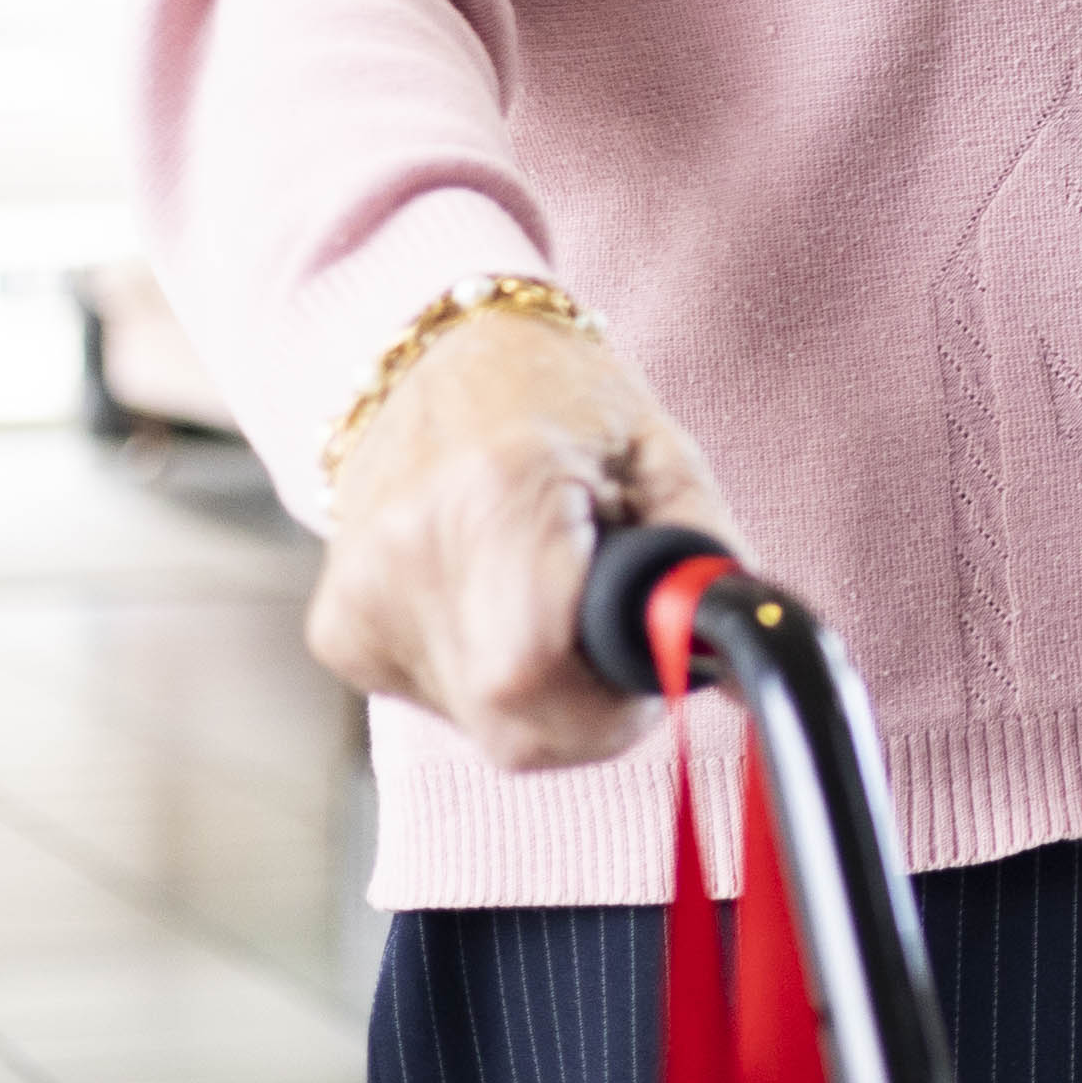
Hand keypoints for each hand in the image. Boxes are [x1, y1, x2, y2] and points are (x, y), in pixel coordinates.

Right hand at [306, 309, 738, 772]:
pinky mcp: (338, 634)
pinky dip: (493, 671)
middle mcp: (409, 552)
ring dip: (544, 689)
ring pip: (483, 724)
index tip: (654, 672)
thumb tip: (744, 673)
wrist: (439, 358)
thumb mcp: (666, 455)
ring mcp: (360, 600)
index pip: (529, 676)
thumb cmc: (570, 399)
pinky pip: (443, 701)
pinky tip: (500, 598)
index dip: (608, 708)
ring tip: (557, 592)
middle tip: (622, 639)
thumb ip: (704, 565)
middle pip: (510, 723)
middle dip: (589, 712)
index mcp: (497, 492)